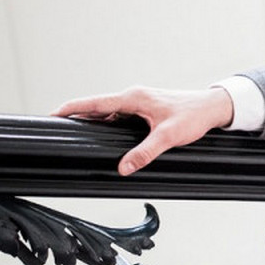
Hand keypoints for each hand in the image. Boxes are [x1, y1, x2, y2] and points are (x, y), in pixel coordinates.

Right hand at [53, 86, 234, 175]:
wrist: (212, 107)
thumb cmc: (193, 116)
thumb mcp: (168, 136)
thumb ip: (145, 152)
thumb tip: (123, 167)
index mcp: (133, 98)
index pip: (94, 102)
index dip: (71, 108)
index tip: (52, 114)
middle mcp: (133, 97)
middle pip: (96, 107)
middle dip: (76, 117)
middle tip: (58, 130)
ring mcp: (139, 102)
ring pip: (107, 112)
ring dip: (91, 121)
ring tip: (75, 134)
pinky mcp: (145, 108)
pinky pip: (118, 115)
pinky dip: (106, 123)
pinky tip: (103, 135)